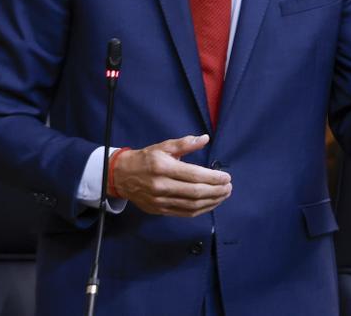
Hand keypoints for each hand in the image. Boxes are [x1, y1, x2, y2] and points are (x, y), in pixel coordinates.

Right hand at [112, 134, 231, 216]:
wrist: (121, 176)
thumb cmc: (145, 159)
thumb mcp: (163, 146)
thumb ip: (185, 143)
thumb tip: (205, 138)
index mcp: (163, 167)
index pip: (194, 175)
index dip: (213, 178)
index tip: (226, 177)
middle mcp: (161, 186)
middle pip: (195, 192)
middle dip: (216, 191)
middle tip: (229, 187)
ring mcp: (160, 200)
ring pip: (191, 205)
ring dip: (212, 201)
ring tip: (224, 195)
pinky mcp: (159, 210)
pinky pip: (184, 213)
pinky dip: (201, 210)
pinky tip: (211, 203)